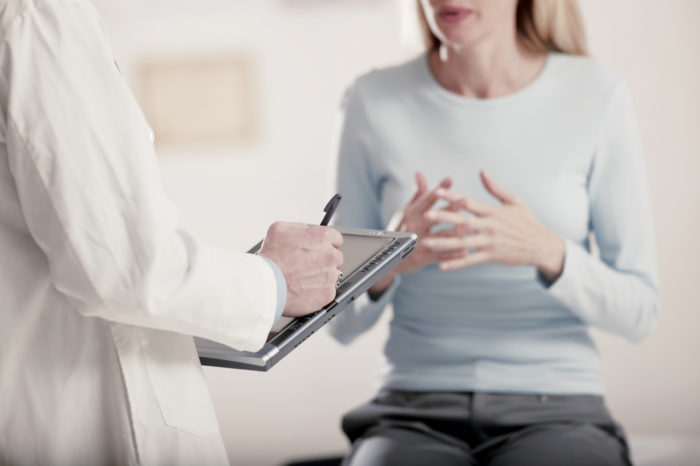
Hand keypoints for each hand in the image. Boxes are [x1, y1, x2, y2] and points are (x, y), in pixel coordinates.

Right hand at [259, 222, 342, 316]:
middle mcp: (330, 255)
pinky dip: (319, 292)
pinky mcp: (328, 293)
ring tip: (304, 279)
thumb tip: (305, 231)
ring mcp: (330, 275)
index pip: (336, 238)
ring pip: (332, 275)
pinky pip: (328, 291)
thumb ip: (299, 228)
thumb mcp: (280, 229)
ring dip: (322, 276)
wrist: (267, 283)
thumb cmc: (272, 258)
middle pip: (336, 257)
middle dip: (325, 260)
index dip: (327, 243)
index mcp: (321, 238)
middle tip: (308, 265)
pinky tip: (305, 289)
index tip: (322, 248)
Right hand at [368, 172, 466, 297]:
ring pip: (440, 236)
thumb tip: (420, 173)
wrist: (388, 258)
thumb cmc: (401, 229)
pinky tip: (466, 251)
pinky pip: (440, 255)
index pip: (426, 199)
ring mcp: (418, 243)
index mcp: (411, 214)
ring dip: (456, 232)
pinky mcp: (422, 258)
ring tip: (471, 227)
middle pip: (435, 216)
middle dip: (451, 208)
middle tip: (466, 201)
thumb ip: (417, 194)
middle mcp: (413, 227)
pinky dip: (452, 254)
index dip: (438, 189)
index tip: (450, 180)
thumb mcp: (406, 211)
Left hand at [423, 170, 564, 281]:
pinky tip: (441, 266)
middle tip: (425, 215)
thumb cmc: (527, 222)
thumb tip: (482, 171)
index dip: (451, 196)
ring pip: (462, 242)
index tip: (436, 191)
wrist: (541, 245)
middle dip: (443, 217)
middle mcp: (488, 226)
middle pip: (461, 220)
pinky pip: (470, 260)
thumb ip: (495, 188)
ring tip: (426, 243)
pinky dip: (455, 263)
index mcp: (491, 211)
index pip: (467, 201)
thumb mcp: (514, 201)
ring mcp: (489, 241)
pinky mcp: (491, 255)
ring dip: (443, 243)